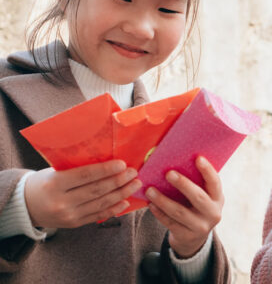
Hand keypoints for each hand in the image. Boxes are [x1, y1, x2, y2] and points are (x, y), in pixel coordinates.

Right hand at [25, 160, 141, 227]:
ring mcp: (68, 216)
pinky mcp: (74, 224)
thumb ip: (77, 168)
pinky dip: (114, 209)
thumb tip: (108, 160)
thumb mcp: (55, 171)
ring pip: (101, 204)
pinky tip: (126, 201)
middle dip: (119, 181)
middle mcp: (62, 202)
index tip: (123, 164)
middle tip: (134, 173)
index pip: (85, 175)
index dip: (106, 170)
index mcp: (55, 183)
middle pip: (97, 190)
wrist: (25, 205)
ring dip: (121, 194)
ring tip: (135, 184)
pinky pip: (98, 216)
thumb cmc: (45, 181)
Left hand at [146, 156, 223, 257]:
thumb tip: (177, 159)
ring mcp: (200, 227)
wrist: (194, 238)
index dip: (207, 170)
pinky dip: (159, 213)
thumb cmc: (196, 206)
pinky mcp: (186, 236)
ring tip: (150, 190)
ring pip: (180, 212)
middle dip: (183, 184)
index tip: (198, 158)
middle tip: (168, 173)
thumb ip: (197, 182)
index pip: (215, 183)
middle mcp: (213, 213)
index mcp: (218, 199)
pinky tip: (150, 204)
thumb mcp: (203, 196)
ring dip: (163, 200)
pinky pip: (170, 223)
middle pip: (198, 197)